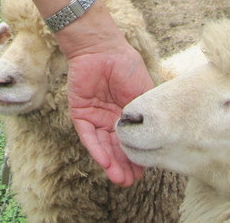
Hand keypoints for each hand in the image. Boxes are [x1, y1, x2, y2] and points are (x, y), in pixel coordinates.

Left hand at [67, 44, 153, 184]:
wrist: (102, 48)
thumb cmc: (125, 65)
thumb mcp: (142, 92)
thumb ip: (143, 115)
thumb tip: (149, 140)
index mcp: (126, 116)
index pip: (131, 142)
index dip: (137, 158)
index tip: (144, 173)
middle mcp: (110, 120)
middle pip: (116, 148)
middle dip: (123, 166)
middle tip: (130, 181)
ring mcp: (95, 117)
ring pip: (102, 146)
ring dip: (110, 162)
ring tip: (119, 177)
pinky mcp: (80, 113)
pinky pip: (87, 135)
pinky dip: (95, 148)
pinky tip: (104, 161)